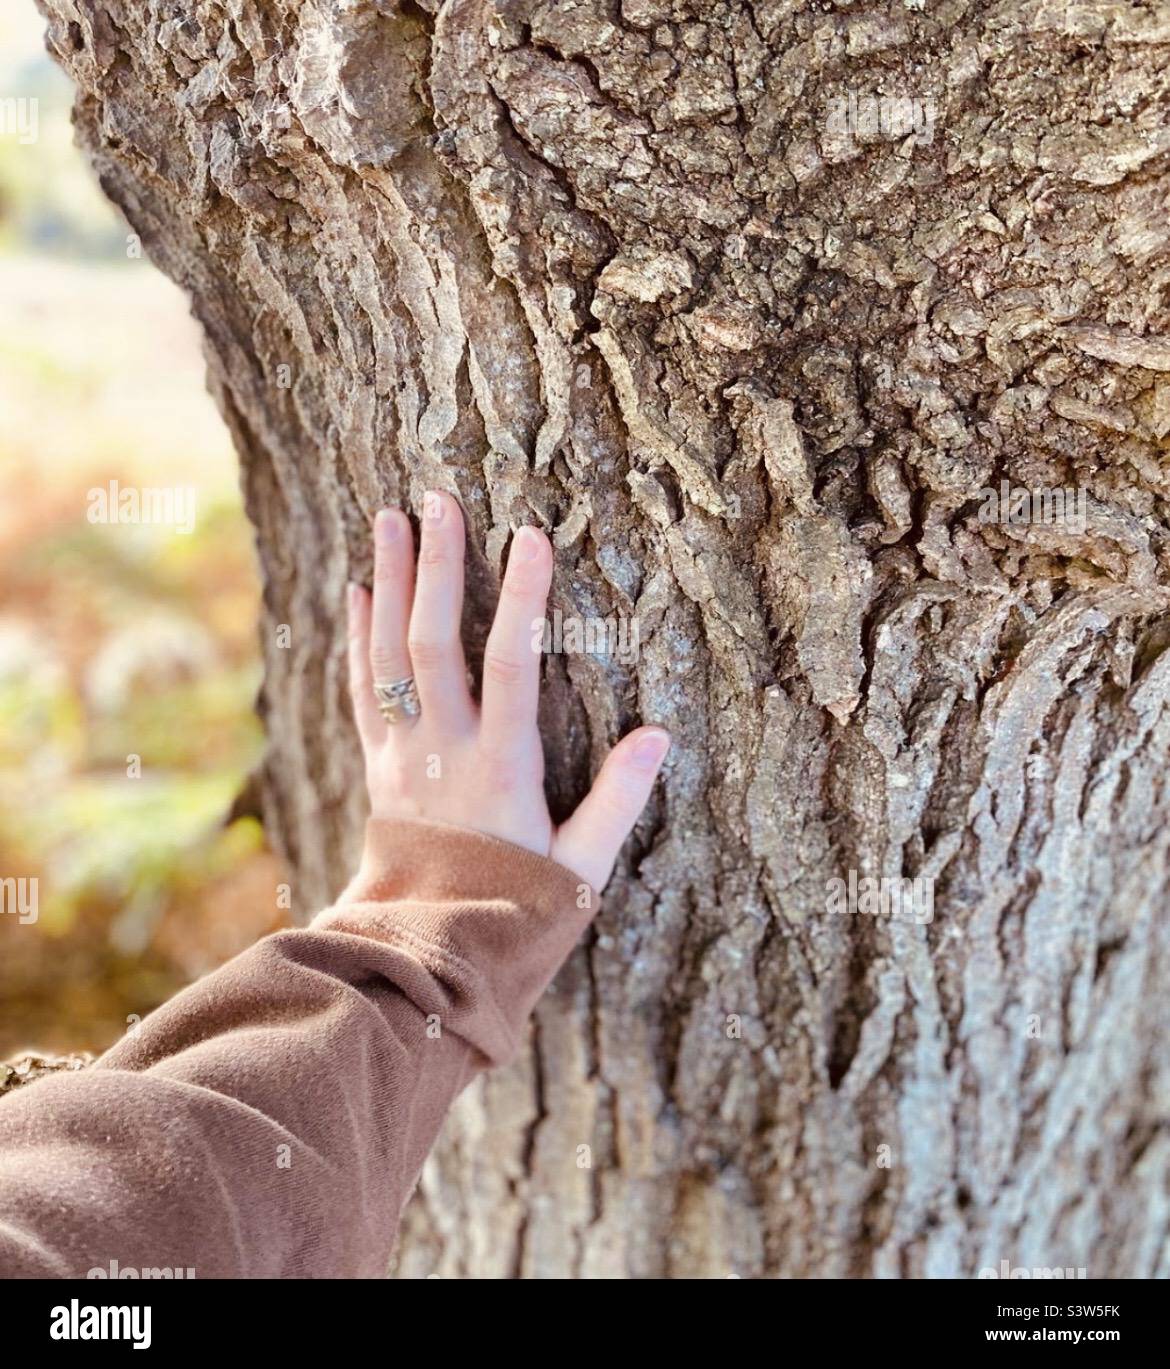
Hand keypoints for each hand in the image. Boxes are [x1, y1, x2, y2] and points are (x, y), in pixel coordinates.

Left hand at [345, 491, 669, 892]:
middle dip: (438, 568)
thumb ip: (617, 801)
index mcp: (501, 770)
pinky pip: (362, 690)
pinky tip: (360, 591)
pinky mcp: (378, 766)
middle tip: (438, 499)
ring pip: (389, 655)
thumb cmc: (515, 912)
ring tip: (391, 518)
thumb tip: (659, 734)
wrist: (428, 957)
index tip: (531, 536)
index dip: (523, 601)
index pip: (512, 668)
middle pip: (434, 644)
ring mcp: (403, 757)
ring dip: (391, 583)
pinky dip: (358, 637)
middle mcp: (445, 752)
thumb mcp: (580, 870)